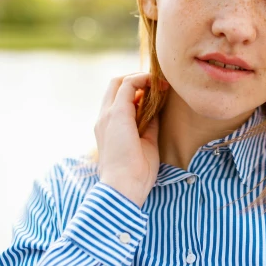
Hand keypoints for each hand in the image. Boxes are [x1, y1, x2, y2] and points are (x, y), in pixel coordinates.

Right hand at [94, 73, 167, 207]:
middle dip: (137, 80)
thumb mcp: (146, 143)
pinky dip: (143, 79)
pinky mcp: (117, 113)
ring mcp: (108, 115)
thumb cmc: (136, 173)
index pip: (118, 100)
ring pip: (119, 82)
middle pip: (115, 86)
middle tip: (158, 85)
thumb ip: (149, 125)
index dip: (137, 92)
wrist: (124, 187)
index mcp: (109, 128)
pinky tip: (157, 84)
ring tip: (161, 84)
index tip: (157, 94)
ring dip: (142, 78)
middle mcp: (104, 118)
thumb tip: (157, 110)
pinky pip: (128, 85)